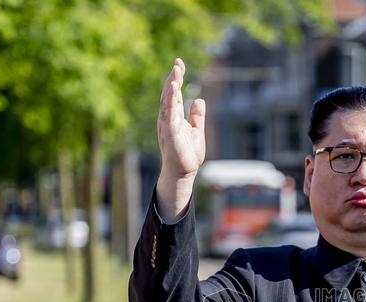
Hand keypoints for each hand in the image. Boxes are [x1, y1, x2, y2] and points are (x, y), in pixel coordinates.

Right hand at [155, 58, 205, 218]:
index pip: (174, 94)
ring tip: (176, 72)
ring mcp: (167, 126)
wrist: (184, 173)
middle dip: (173, 78)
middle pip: (169, 94)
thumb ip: (197, 116)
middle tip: (178, 63)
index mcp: (174, 117)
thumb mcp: (196, 131)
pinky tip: (173, 90)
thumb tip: (199, 99)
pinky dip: (170, 102)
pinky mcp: (169, 134)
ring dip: (171, 86)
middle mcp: (168, 119)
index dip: (177, 79)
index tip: (180, 64)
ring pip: (167, 102)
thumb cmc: (188, 155)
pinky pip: (169, 115)